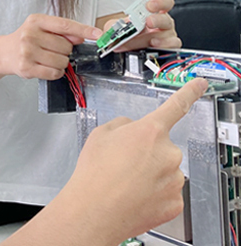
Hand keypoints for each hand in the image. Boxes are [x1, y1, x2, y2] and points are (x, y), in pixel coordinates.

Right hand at [0, 14, 102, 80]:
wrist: (3, 52)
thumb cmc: (26, 39)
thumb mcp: (41, 28)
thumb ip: (61, 31)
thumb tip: (81, 37)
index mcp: (36, 21)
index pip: (65, 25)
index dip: (84, 30)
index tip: (99, 34)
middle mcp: (31, 34)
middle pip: (66, 47)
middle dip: (65, 51)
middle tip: (53, 50)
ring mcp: (28, 52)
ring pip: (62, 61)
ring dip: (61, 63)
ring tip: (48, 58)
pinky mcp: (27, 68)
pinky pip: (54, 73)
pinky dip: (55, 72)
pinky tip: (46, 67)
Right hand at [65, 77, 207, 244]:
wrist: (94, 211)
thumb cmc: (95, 173)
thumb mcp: (101, 133)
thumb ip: (124, 124)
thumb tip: (132, 129)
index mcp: (150, 130)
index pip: (177, 105)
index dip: (191, 91)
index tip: (201, 84)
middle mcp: (168, 152)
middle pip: (162, 145)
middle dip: (148, 150)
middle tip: (125, 162)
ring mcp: (174, 179)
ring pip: (166, 169)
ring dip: (151, 172)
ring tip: (127, 181)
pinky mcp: (175, 202)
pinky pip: (168, 190)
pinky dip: (155, 192)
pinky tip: (136, 194)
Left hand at [116, 0, 180, 52]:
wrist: (132, 49)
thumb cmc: (130, 35)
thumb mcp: (119, 27)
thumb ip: (114, 27)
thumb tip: (106, 32)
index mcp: (155, 12)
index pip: (165, 2)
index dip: (159, 2)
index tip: (149, 5)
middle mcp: (164, 23)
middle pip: (166, 19)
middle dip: (157, 20)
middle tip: (148, 22)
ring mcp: (168, 36)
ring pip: (169, 34)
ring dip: (158, 37)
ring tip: (150, 40)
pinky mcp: (169, 48)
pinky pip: (172, 47)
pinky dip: (164, 46)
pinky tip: (154, 46)